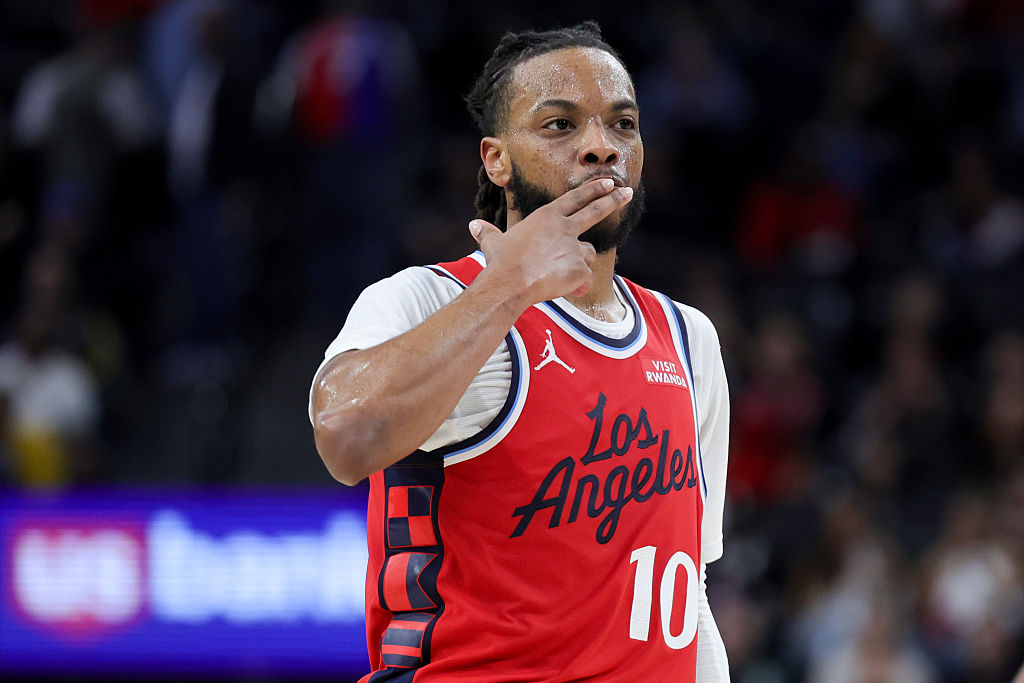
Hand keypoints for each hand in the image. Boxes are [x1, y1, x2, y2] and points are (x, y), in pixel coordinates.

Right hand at [468, 178, 633, 303]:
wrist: (510, 283)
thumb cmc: (501, 263)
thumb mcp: (493, 244)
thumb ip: (488, 233)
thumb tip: (473, 226)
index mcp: (547, 217)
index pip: (575, 198)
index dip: (593, 190)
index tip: (608, 183)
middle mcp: (565, 228)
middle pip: (596, 211)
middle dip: (614, 201)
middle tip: (628, 193)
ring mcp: (574, 249)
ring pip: (586, 255)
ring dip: (577, 264)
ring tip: (555, 275)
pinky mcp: (580, 270)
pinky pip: (584, 280)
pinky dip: (576, 287)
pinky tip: (561, 291)